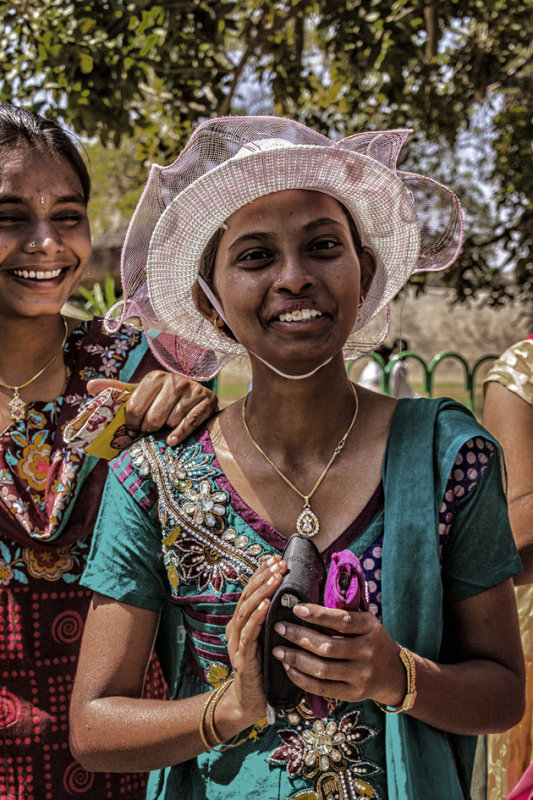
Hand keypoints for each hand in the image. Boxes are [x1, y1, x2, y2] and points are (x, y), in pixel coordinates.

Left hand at [87, 371, 217, 444]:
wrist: (199, 398)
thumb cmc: (165, 399)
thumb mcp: (143, 393)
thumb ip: (118, 391)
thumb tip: (90, 386)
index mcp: (154, 377)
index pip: (135, 408)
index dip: (132, 425)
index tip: (132, 432)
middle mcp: (174, 381)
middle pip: (153, 418)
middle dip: (149, 429)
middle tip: (150, 432)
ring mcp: (192, 391)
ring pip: (171, 422)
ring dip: (167, 431)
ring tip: (167, 428)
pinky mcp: (207, 402)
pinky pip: (190, 423)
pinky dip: (180, 435)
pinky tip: (173, 440)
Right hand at [225, 555, 286, 724]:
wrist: (251, 702)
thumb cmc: (265, 669)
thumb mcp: (271, 640)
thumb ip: (276, 621)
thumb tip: (297, 599)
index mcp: (242, 622)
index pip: (251, 592)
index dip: (262, 574)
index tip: (275, 559)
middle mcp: (236, 629)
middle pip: (247, 596)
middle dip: (263, 578)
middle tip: (278, 564)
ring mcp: (237, 643)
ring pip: (247, 611)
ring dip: (262, 593)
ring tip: (275, 579)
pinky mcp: (242, 658)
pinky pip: (248, 634)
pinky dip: (257, 618)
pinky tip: (266, 606)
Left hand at [271, 604, 405, 707]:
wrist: (395, 673)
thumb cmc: (372, 640)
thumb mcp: (367, 622)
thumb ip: (344, 616)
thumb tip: (306, 607)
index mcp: (370, 628)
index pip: (342, 620)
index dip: (318, 615)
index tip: (296, 609)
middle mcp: (367, 652)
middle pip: (328, 646)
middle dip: (299, 637)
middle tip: (280, 628)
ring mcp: (361, 675)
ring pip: (322, 669)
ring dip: (296, 660)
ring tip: (278, 651)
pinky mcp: (353, 694)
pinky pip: (322, 688)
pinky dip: (302, 679)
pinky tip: (288, 669)